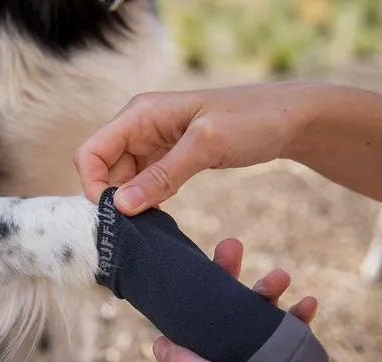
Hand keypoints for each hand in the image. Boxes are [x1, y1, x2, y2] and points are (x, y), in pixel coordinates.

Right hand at [74, 83, 317, 213]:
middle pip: (102, 170)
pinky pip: (143, 184)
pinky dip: (147, 202)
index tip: (113, 214)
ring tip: (150, 224)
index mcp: (139, 114)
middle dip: (112, 199)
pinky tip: (163, 215)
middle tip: (134, 227)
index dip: (92, 185)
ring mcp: (152, 144)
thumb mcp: (206, 146)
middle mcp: (139, 127)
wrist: (291, 118)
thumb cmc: (252, 119)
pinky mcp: (167, 159)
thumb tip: (120, 206)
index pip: (90, 152)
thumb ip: (162, 175)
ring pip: (121, 181)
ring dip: (130, 204)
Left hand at [152, 239, 381, 361]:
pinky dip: (295, 321)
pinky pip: (287, 341)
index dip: (189, 304)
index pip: (185, 340)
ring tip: (282, 276)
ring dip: (266, 299)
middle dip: (228, 287)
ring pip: (254, 329)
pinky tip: (308, 304)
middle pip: (218, 328)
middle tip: (233, 247)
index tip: (197, 267)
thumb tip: (156, 344)